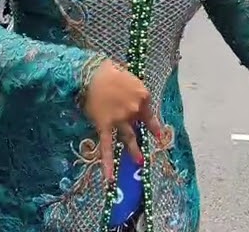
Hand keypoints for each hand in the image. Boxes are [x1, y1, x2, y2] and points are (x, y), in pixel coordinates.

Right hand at [82, 60, 165, 182]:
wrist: (90, 73)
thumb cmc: (108, 70)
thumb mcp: (127, 75)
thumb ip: (132, 87)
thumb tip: (129, 91)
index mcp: (143, 95)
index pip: (148, 111)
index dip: (150, 121)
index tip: (158, 132)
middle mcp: (134, 110)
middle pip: (140, 124)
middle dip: (147, 134)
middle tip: (155, 144)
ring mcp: (120, 120)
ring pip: (129, 138)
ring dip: (134, 151)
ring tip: (139, 161)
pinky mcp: (105, 126)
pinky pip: (106, 147)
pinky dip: (107, 163)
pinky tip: (109, 178)